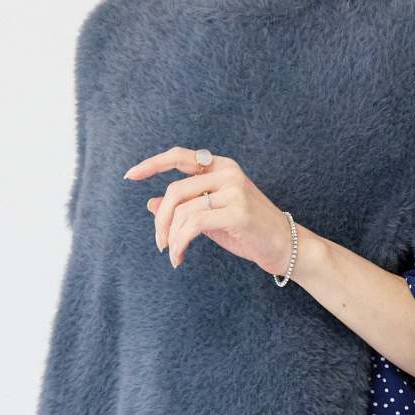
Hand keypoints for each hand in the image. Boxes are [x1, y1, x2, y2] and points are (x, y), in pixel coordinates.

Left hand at [123, 146, 292, 276]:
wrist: (285, 246)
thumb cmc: (248, 231)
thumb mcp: (211, 216)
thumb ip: (185, 206)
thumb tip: (150, 202)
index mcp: (221, 166)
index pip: (179, 157)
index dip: (152, 164)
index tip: (130, 176)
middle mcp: (227, 172)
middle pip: (175, 190)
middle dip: (161, 220)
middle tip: (159, 244)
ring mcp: (234, 190)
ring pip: (183, 210)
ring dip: (171, 237)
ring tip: (172, 254)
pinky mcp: (237, 211)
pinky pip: (194, 224)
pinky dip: (180, 243)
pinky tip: (179, 257)